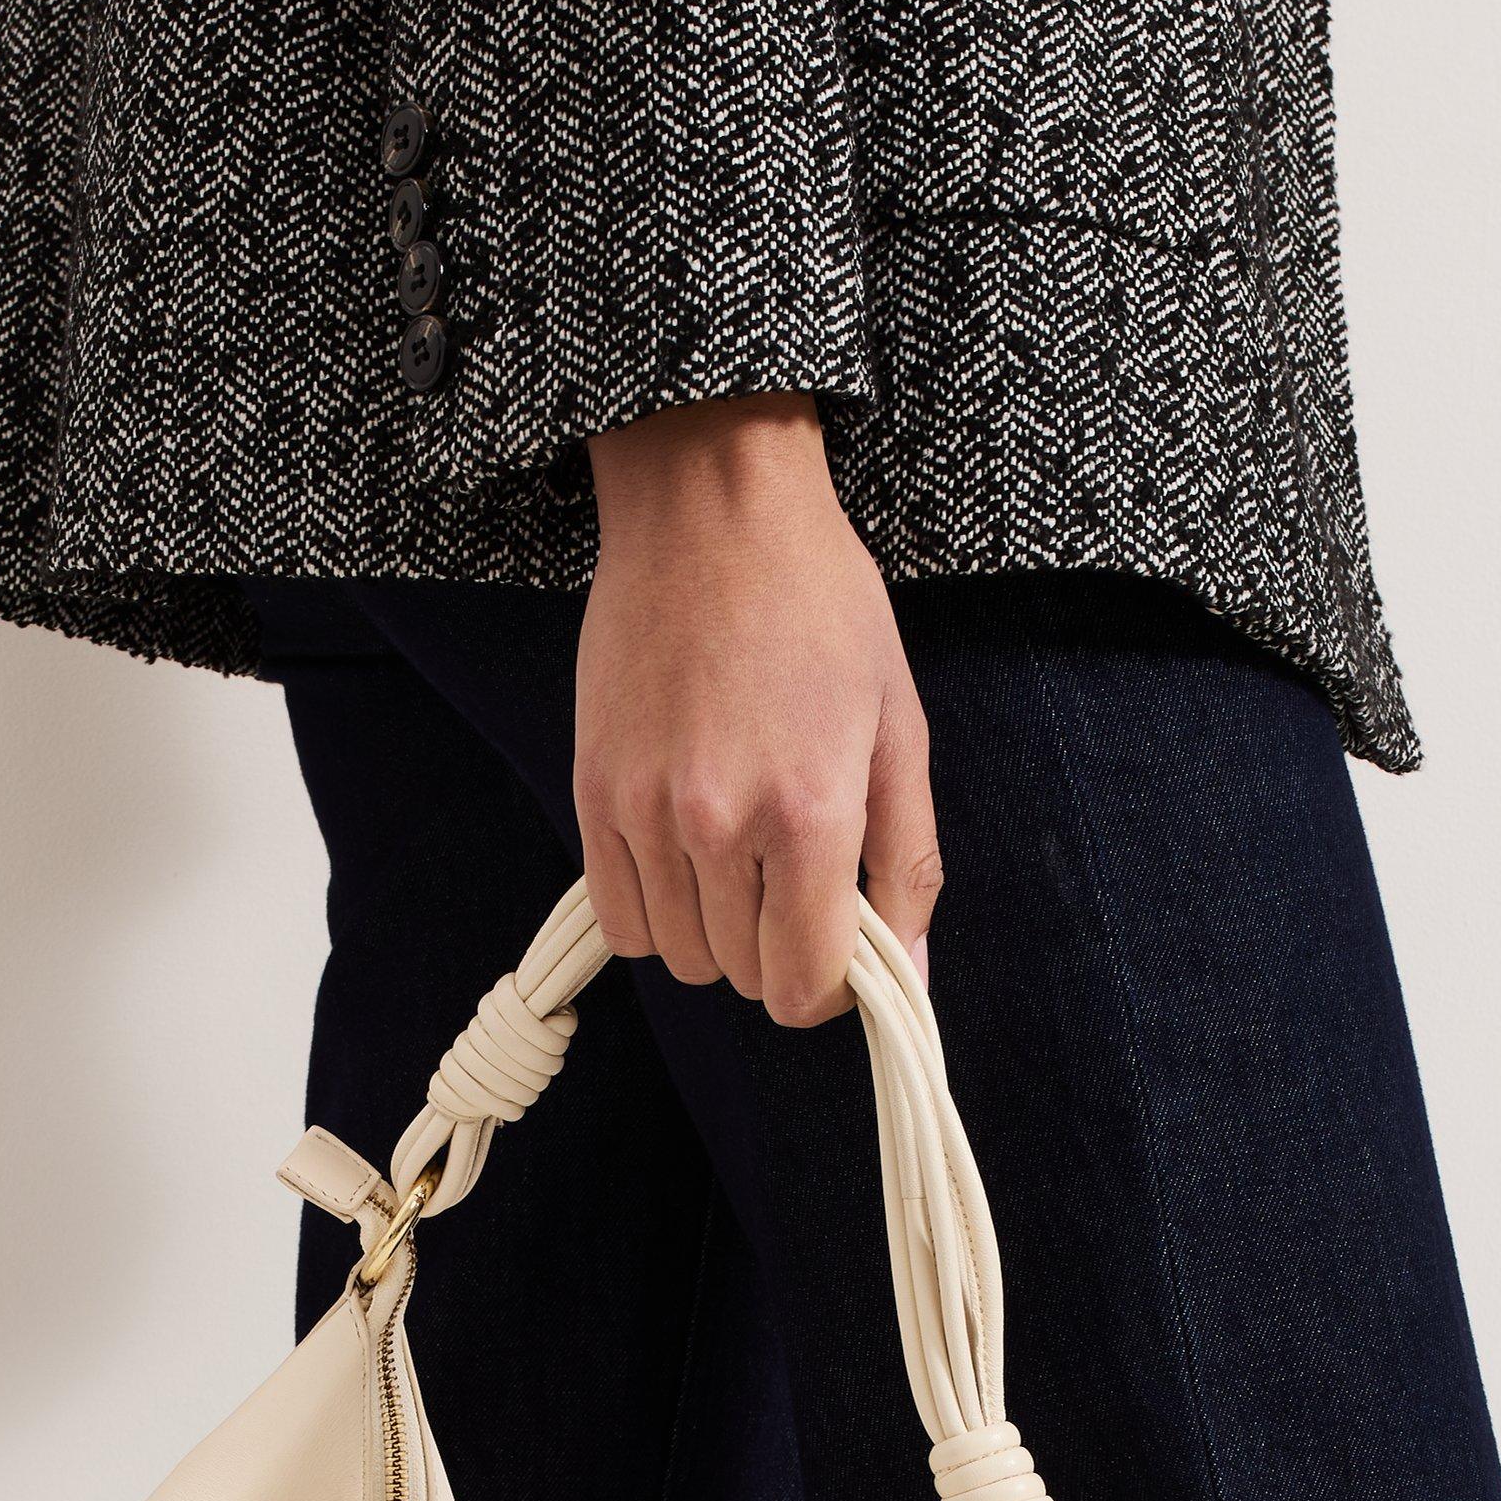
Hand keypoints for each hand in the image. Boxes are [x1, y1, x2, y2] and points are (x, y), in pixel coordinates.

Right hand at [576, 393, 939, 1024]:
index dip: (825, 990)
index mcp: (811, 813)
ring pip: (680, 957)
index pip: (802, 984)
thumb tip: (908, 978)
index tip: (834, 956)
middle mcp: (720, 823)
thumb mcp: (898, 729)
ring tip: (739, 859)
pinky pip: (620, 920)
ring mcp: (646, 811)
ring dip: (716, 933)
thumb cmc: (820, 607)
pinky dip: (656, 913)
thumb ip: (906, 864)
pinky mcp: (592, 792)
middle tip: (792, 883)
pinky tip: (686, 860)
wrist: (712, 510)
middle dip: (775, 951)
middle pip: (741, 976)